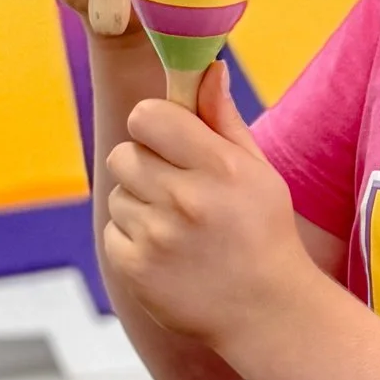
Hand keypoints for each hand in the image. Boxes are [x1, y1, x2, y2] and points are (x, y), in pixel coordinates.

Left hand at [100, 71, 305, 365]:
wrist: (267, 311)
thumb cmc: (264, 232)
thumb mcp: (257, 171)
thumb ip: (224, 119)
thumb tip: (207, 67)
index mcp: (219, 166)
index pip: (147, 116)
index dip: (153, 126)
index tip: (169, 141)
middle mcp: (186, 199)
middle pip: (124, 154)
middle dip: (144, 166)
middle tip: (176, 189)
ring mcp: (158, 237)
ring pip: (116, 194)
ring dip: (140, 205)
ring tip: (177, 228)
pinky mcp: (136, 269)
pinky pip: (113, 232)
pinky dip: (133, 240)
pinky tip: (168, 253)